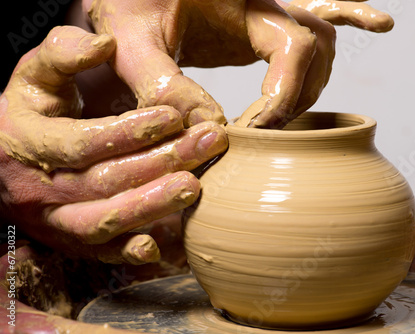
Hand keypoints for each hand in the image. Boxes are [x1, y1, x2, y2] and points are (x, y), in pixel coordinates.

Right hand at [0, 25, 227, 263]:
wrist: (6, 160)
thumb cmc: (31, 112)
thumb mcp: (36, 74)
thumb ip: (63, 52)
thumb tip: (102, 44)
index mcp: (27, 142)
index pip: (83, 142)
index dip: (129, 132)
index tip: (173, 117)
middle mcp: (38, 189)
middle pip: (104, 182)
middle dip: (160, 162)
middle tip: (207, 144)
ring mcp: (54, 221)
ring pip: (104, 222)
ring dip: (153, 206)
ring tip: (195, 186)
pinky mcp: (71, 240)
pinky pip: (102, 254)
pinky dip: (133, 253)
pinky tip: (166, 246)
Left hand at [81, 0, 391, 128]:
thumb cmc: (123, 4)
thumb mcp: (128, 39)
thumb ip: (160, 82)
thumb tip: (211, 129)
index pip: (293, 46)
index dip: (282, 97)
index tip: (251, 132)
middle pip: (315, 47)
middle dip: (294, 98)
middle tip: (260, 133)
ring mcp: (268, 5)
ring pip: (321, 40)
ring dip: (310, 85)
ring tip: (280, 119)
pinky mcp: (263, 18)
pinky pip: (321, 12)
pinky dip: (350, 17)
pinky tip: (380, 25)